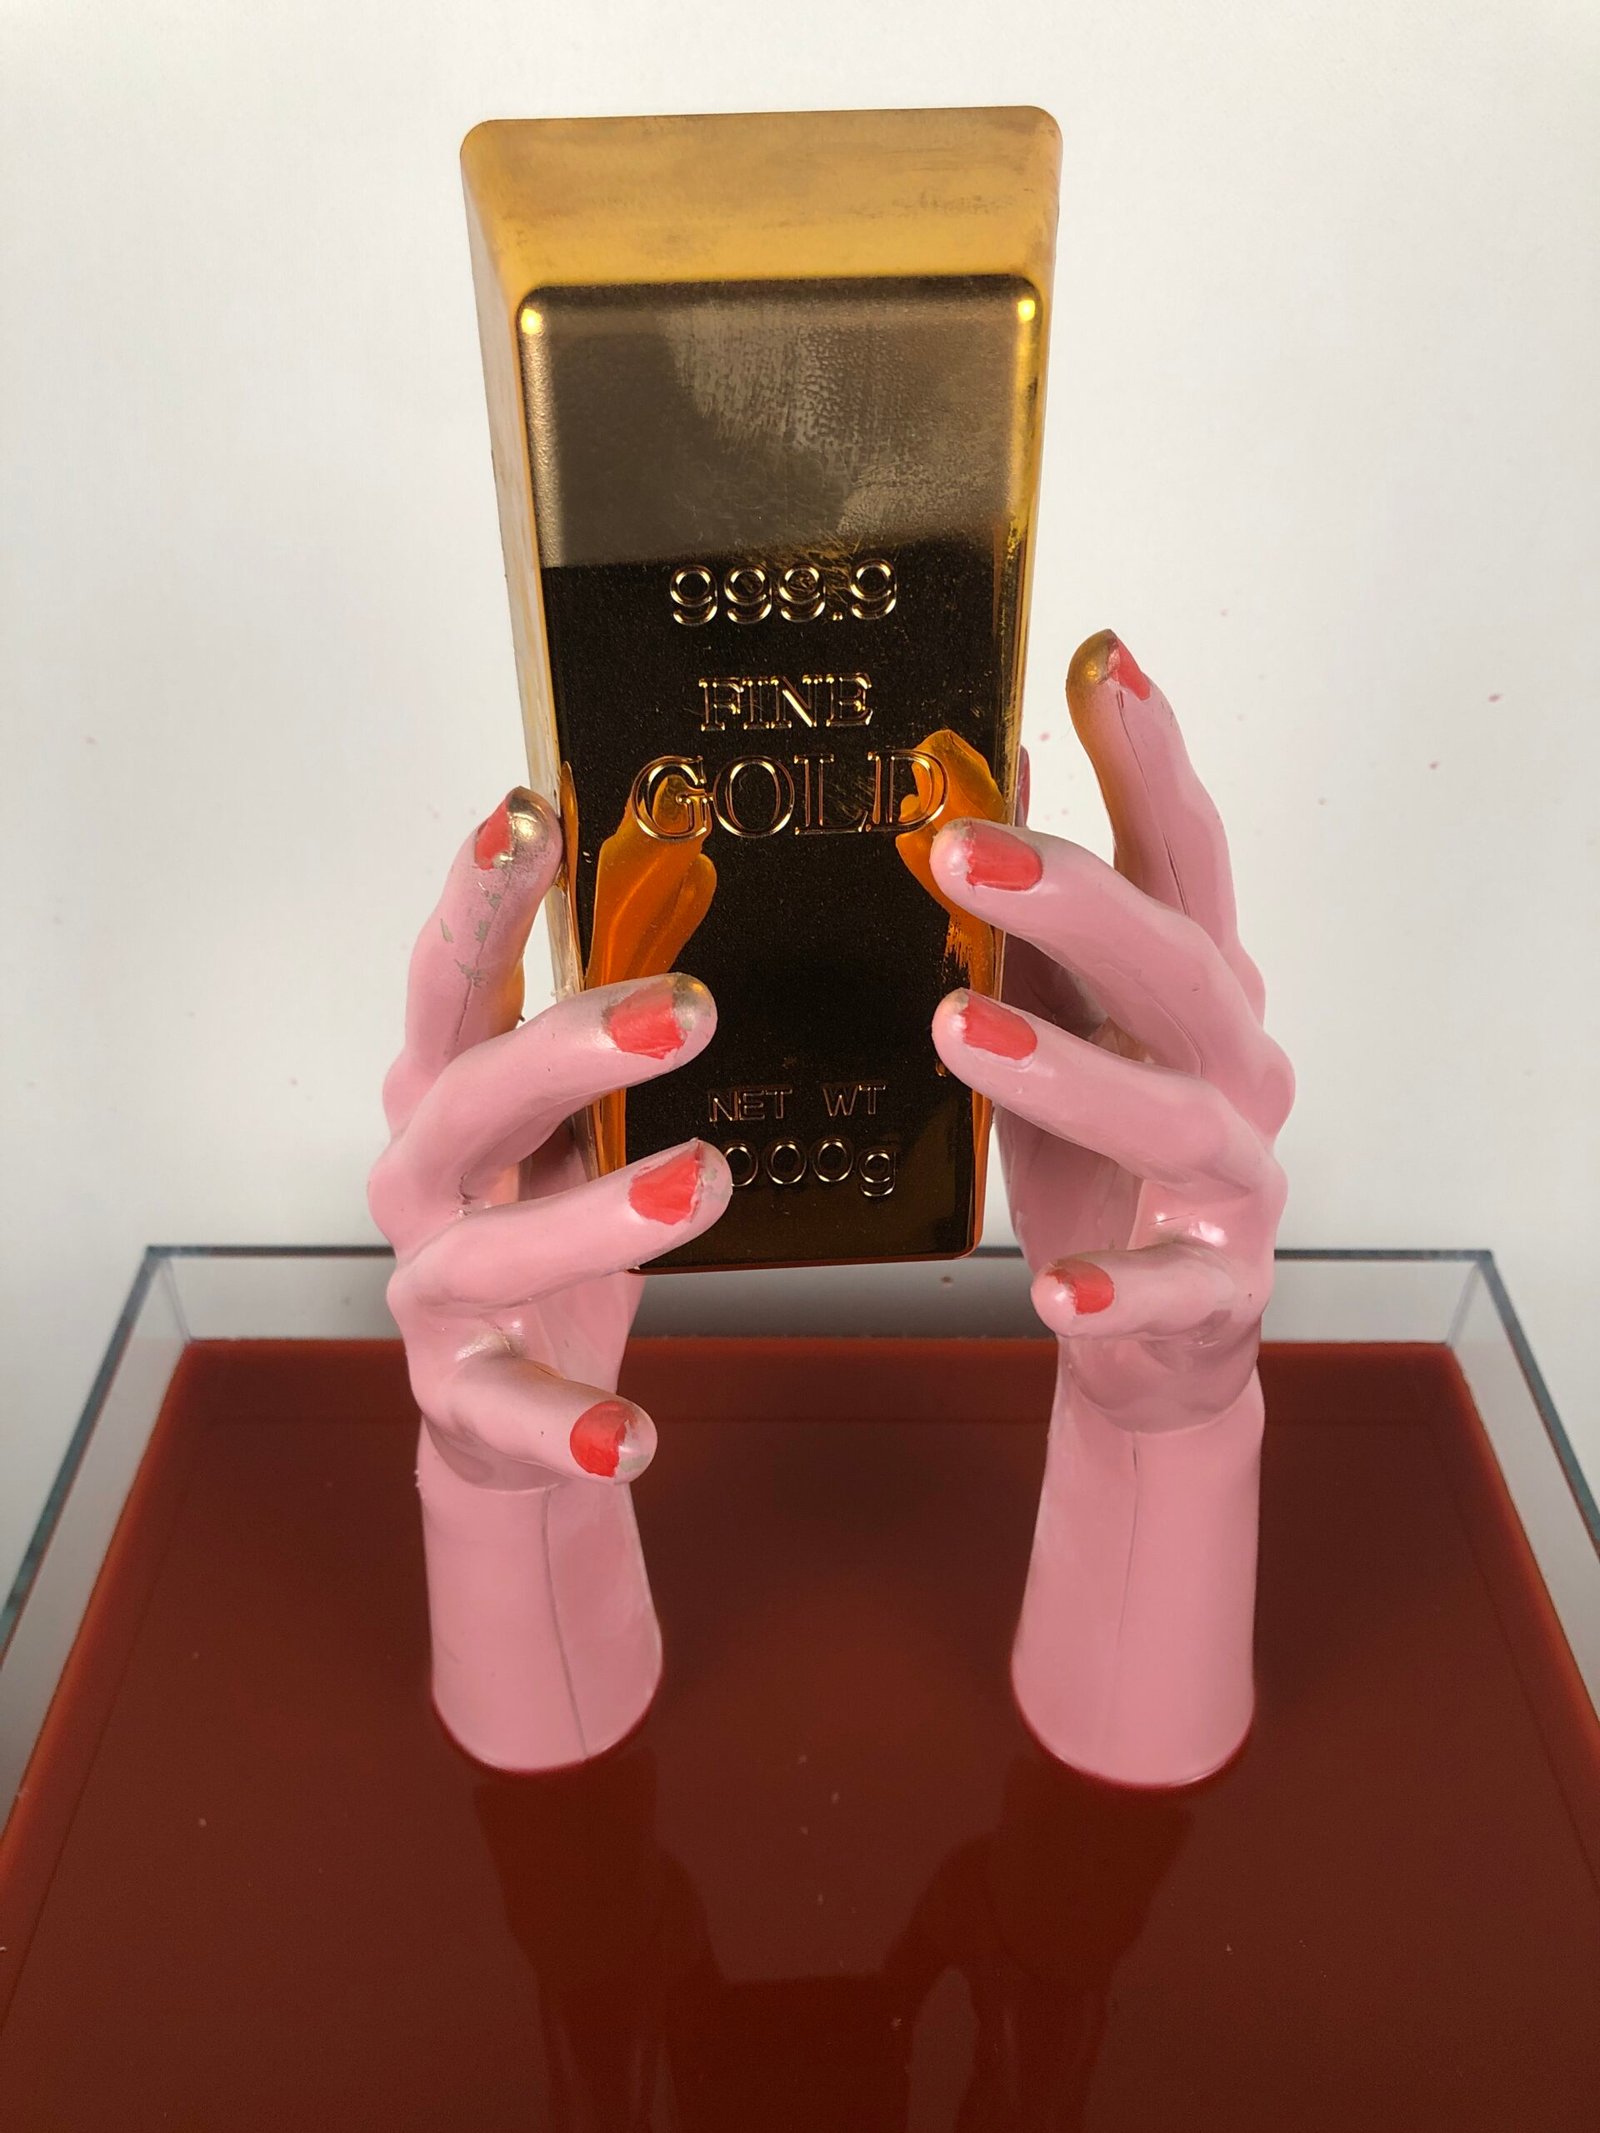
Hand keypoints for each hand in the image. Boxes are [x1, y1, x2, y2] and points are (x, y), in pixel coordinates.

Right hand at [368, 789, 730, 1767]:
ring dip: (589, 1218)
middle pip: (466, 1094)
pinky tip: (632, 1431)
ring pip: (485, 1249)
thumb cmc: (554, 1227)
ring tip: (699, 1184)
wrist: (511, 1407)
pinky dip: (565, 1423)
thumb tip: (749, 892)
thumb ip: (628, 1036)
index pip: (456, 978)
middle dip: (566, 1045)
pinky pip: (503, 1412)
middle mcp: (426, 1179)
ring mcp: (433, 1290)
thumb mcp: (587, 1122)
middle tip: (690, 1008)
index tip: (531, 812)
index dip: (480, 898)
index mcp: (457, 1091)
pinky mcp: (460, 1398)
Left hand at [932, 630, 1291, 1426]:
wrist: (1157, 1333)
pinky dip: (1124, 1284)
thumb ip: (1039, 916)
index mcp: (1193, 984)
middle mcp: (1231, 1062)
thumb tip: (980, 767)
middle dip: (1078, 899)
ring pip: (1179, 1114)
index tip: (1099, 660)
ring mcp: (1234, 1176)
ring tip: (959, 1031)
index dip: (1149, 760)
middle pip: (1180, 963)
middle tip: (961, 850)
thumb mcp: (1065, 1018)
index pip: (1180, 856)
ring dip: (1072, 1073)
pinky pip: (1178, 1286)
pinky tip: (1056, 1287)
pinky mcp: (1215, 1286)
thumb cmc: (1098, 1158)